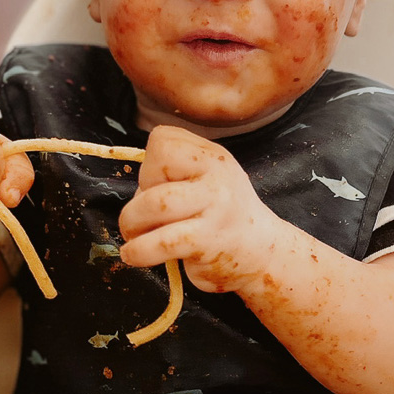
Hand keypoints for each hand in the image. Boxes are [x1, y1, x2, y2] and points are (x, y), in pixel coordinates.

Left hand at [118, 125, 281, 292]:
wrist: (262, 252)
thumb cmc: (223, 217)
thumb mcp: (207, 180)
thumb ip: (175, 172)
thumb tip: (136, 190)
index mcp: (213, 156)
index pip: (162, 139)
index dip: (150, 164)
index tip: (160, 187)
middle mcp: (217, 175)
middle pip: (154, 169)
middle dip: (137, 197)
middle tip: (144, 218)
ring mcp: (215, 207)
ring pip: (155, 204)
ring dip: (131, 223)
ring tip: (134, 235)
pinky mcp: (207, 240)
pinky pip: (161, 242)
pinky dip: (138, 250)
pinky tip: (133, 254)